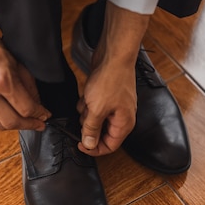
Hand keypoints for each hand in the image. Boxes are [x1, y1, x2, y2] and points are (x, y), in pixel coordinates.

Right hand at [0, 10, 50, 130]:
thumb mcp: (19, 65)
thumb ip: (30, 89)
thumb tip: (38, 108)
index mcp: (2, 80)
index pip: (26, 109)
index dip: (39, 115)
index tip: (45, 116)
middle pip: (12, 122)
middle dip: (29, 125)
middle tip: (39, 124)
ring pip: (0, 125)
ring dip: (16, 125)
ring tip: (26, 121)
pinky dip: (2, 119)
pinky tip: (9, 113)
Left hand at [77, 1, 150, 155]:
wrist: (113, 56)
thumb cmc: (110, 80)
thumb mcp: (97, 110)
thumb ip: (91, 130)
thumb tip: (89, 145)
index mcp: (124, 124)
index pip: (110, 146)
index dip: (94, 148)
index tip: (80, 144)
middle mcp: (121, 117)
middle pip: (101, 133)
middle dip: (89, 126)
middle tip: (84, 116)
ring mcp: (115, 106)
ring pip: (95, 119)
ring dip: (87, 113)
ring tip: (87, 101)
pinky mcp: (107, 96)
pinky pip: (94, 107)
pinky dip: (87, 103)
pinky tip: (87, 94)